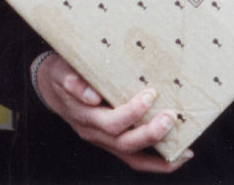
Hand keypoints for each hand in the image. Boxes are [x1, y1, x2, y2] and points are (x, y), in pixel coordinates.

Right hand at [32, 51, 192, 173]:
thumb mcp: (60, 70)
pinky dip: (158, 163)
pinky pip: (135, 160)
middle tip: (171, 117)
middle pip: (123, 143)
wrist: (49, 87)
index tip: (150, 94)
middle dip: (150, 134)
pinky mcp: (111, 144)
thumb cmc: (61, 73)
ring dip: (159, 154)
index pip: (110, 122)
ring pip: (131, 156)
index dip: (132, 112)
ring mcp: (102, 141)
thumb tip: (91, 94)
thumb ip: (72, 80)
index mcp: (83, 115)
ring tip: (184, 148)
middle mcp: (93, 133)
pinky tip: (179, 155)